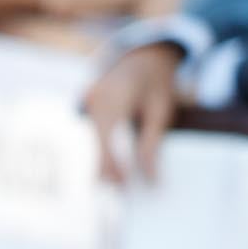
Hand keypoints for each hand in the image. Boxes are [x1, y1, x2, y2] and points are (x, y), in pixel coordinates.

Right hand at [81, 43, 184, 183]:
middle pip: (94, 145)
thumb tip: (151, 179)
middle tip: (121, 194)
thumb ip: (152, 144)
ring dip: (103, 163)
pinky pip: (92, 135)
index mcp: (112, 98)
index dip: (113, 168)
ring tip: (119, 184)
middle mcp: (92, 100)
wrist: (145, 54)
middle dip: (106, 170)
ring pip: (90, 143)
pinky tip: (114, 167)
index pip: (106, 141)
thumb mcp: (162, 112)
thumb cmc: (157, 82)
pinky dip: (102, 151)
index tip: (125, 189)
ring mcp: (85, 103)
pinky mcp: (86, 108)